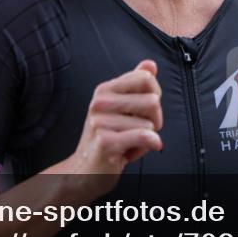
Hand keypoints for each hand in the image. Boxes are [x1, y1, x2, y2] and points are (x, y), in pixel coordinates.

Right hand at [62, 59, 163, 197]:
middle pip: (153, 101)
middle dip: (154, 121)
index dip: (154, 97)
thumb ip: (136, 86)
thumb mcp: (121, 109)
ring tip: (126, 144)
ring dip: (145, 139)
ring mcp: (100, 121)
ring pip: (151, 124)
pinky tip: (132, 153)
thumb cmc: (107, 139)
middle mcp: (100, 102)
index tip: (142, 112)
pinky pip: (145, 136)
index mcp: (105, 90)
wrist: (83, 172)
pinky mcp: (105, 141)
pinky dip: (148, 146)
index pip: (146, 78)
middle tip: (134, 132)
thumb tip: (150, 64)